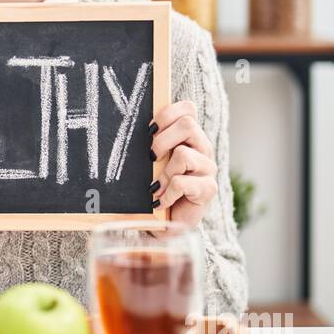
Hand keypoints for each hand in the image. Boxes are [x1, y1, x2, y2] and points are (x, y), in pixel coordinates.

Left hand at [148, 99, 216, 229]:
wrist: (165, 224)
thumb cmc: (155, 189)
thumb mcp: (150, 163)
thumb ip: (149, 143)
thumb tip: (125, 125)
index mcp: (189, 137)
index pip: (187, 109)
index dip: (167, 115)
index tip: (149, 132)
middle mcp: (202, 148)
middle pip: (188, 124)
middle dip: (162, 141)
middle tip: (151, 158)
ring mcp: (208, 168)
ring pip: (184, 154)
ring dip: (164, 173)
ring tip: (156, 187)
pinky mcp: (208, 189)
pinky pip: (182, 182)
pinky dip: (167, 193)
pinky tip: (161, 202)